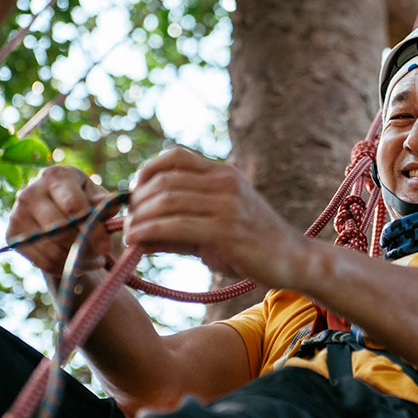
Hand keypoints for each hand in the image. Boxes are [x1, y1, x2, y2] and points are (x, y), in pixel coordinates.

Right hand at [7, 166, 113, 274]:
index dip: (92, 230)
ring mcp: (17, 214)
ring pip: (52, 250)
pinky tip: (77, 263)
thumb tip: (108, 209)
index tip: (106, 247)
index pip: (73, 208)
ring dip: (77, 262)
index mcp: (55, 177)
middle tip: (102, 255)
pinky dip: (64, 268)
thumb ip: (104, 203)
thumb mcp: (95, 195)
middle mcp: (30, 193)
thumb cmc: (81, 198)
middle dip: (84, 248)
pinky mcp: (12, 235)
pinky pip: (43, 262)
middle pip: (59, 231)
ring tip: (94, 259)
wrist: (53, 204)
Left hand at [124, 147, 306, 287]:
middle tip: (125, 222)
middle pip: (164, 180)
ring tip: (128, 235)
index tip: (133, 194)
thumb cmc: (252, 246)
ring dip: (139, 218)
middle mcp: (225, 182)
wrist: (293, 260)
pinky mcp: (226, 230)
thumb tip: (136, 232)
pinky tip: (137, 242)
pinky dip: (149, 232)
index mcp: (223, 174)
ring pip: (167, 201)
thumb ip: (178, 227)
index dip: (146, 171)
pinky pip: (176, 225)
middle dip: (136, 201)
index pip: (175, 156)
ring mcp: (227, 204)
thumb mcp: (214, 228)